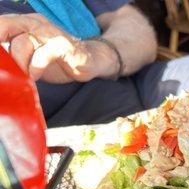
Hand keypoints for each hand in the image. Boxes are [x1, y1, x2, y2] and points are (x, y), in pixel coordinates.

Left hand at [0, 14, 117, 82]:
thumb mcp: (31, 56)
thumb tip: (1, 65)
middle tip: (3, 66)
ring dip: (19, 63)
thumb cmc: (59, 60)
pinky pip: (42, 54)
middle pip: (5, 26)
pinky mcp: (63, 45)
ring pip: (22, 43)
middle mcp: (34, 24)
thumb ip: (14, 55)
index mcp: (24, 23)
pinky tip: (36, 75)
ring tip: (24, 76)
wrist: (91, 59)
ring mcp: (49, 33)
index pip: (0, 24)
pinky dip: (36, 67)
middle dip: (0, 47)